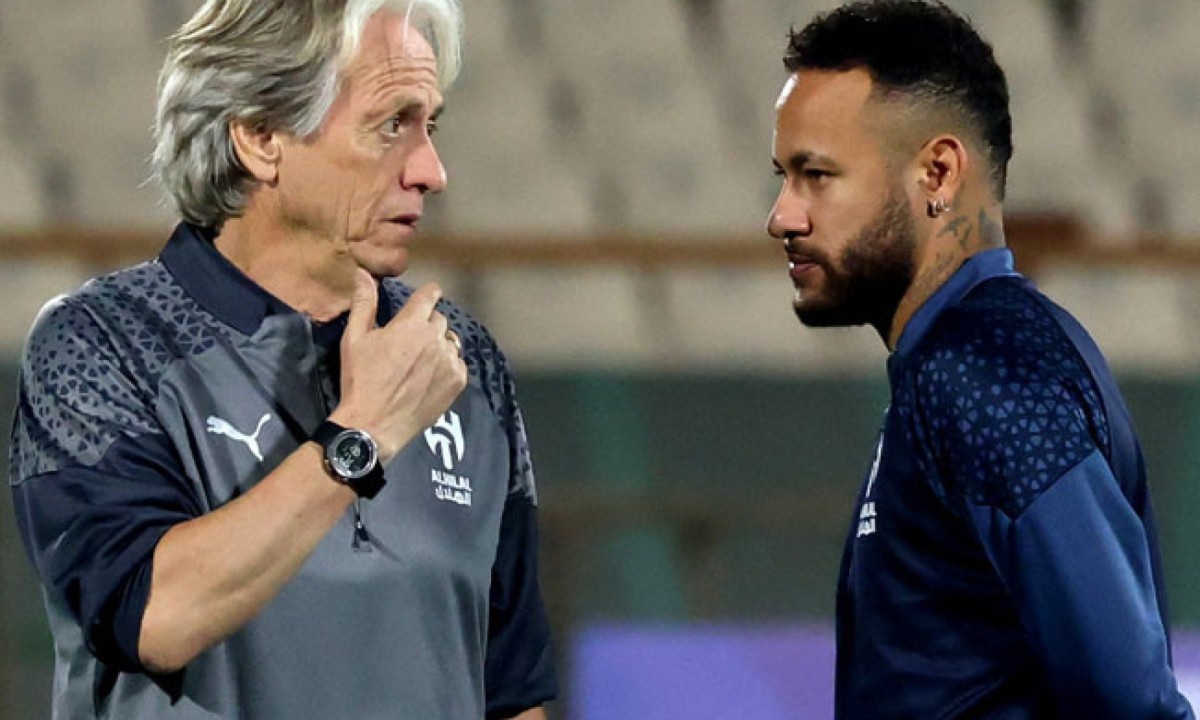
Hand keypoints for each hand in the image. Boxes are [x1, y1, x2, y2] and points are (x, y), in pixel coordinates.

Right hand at [330, 269, 467, 462]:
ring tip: (419, 362)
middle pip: (439, 319)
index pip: (430, 294)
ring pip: (450, 341)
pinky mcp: (457, 382)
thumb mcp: (354, 339)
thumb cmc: (361, 380)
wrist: (374, 424)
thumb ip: (363, 303)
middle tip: (409, 342)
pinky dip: (447, 366)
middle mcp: (435, 338)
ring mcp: (449, 361)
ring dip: (438, 345)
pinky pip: (458, 363)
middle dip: (426, 324)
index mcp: (411, 324)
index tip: (426, 298)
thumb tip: (364, 273)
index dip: (428, 294)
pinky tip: (429, 377)